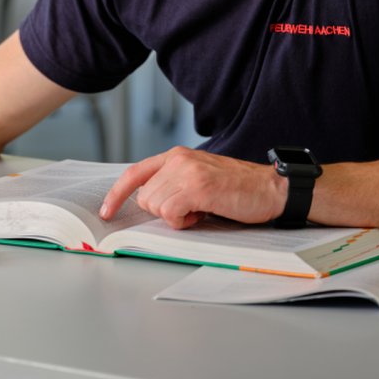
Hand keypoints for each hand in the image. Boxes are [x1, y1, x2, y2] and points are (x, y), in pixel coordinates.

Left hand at [100, 147, 286, 228]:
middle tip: (193, 208)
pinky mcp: (197, 187)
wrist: (272, 188)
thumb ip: (172, 184)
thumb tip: (147, 203)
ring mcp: (187, 172)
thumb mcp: (199, 178)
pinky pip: (170, 214)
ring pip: (156, 206)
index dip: (116, 195)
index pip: (134, 173)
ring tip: (202, 209)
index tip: (107, 212)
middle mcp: (178, 160)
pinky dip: (184, 221)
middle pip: (144, 197)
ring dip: (177, 217)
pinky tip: (204, 213)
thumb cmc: (238, 189)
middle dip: (164, 211)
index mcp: (176, 156)